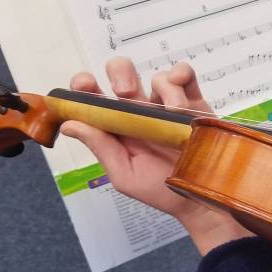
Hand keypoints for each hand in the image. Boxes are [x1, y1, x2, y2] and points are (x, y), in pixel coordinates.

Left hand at [60, 57, 252, 254]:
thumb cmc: (160, 191)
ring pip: (157, 76)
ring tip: (173, 111)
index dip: (84, 85)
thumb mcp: (125, 175)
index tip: (86, 85)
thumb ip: (101, 147)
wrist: (200, 198)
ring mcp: (166, 105)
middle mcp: (139, 111)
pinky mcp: (192, 102)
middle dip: (121, 73)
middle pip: (122, 74)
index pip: (93, 96)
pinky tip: (183, 93)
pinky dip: (182, 74)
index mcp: (117, 126)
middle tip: (127, 93)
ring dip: (163, 87)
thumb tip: (70, 124)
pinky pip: (185, 75)